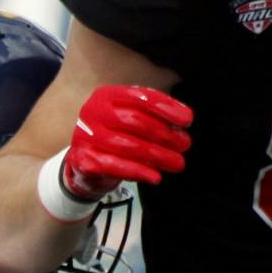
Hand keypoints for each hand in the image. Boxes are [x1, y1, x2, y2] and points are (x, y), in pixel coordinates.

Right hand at [62, 83, 192, 200]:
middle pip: (135, 121)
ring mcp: (86, 136)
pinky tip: (155, 177)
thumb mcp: (130, 119)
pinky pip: (115, 166)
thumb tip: (185, 118)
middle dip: (165, 133)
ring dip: (158, 155)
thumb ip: (154, 115)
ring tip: (177, 163)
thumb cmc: (115, 137)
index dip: (166, 107)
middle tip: (185, 145)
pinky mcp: (84, 159)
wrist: (85, 164)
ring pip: (129, 146)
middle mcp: (94, 111)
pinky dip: (139, 172)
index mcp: (107, 95)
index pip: (140, 97)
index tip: (187, 120)